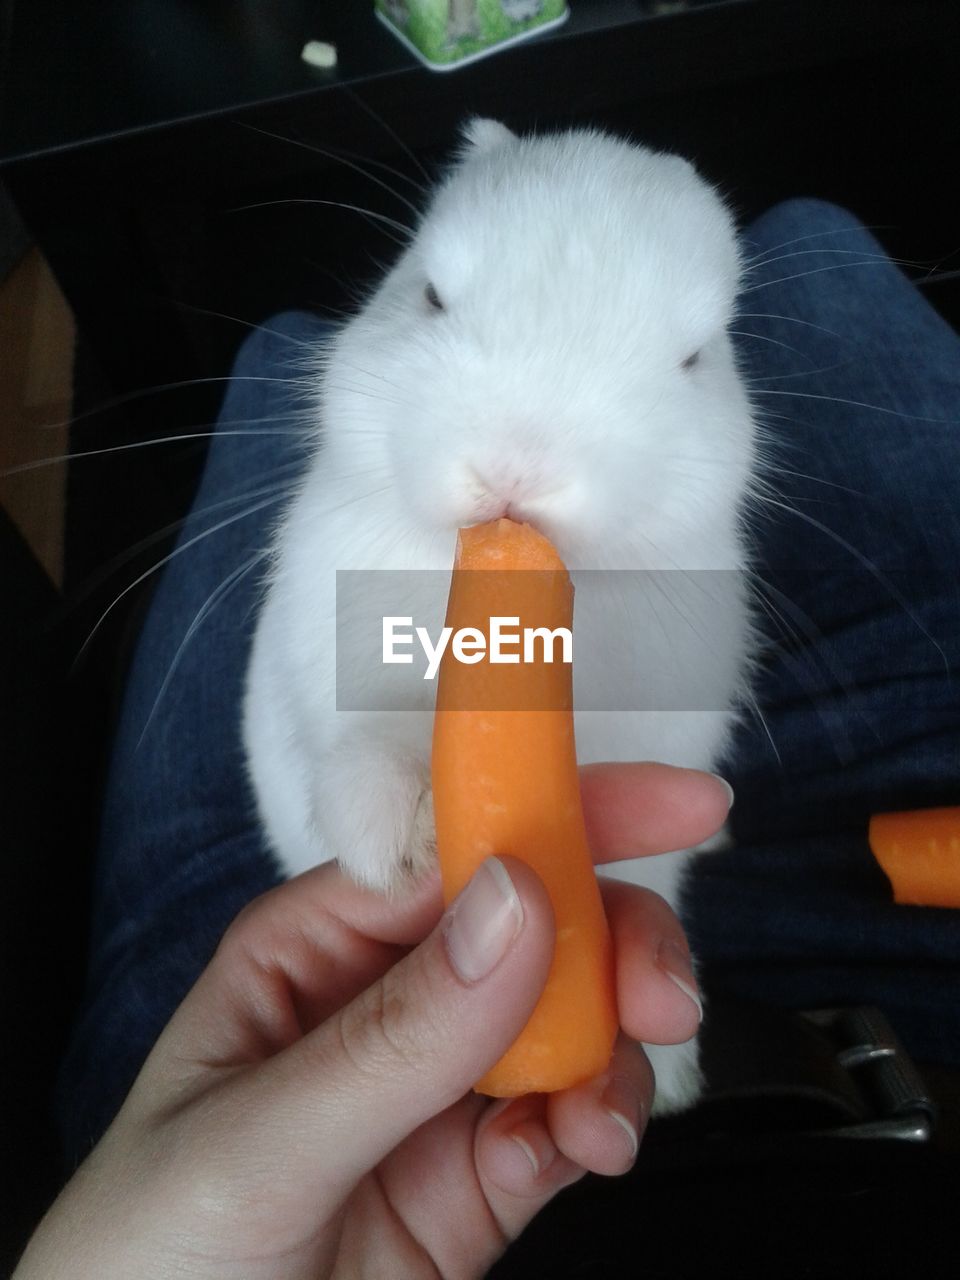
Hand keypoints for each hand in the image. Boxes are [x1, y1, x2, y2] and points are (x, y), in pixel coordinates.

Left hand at [15, 763, 730, 1279]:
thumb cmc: (143, 1256)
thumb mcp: (253, 1143)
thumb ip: (391, 1037)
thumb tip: (517, 901)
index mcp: (314, 948)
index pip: (444, 848)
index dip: (551, 807)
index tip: (668, 802)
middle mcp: (388, 1002)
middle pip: (534, 923)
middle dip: (613, 940)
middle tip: (662, 995)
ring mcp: (443, 1089)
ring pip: (574, 1021)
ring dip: (617, 1049)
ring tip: (604, 1118)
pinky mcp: (484, 1179)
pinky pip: (570, 1124)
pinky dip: (595, 1129)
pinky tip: (576, 1155)